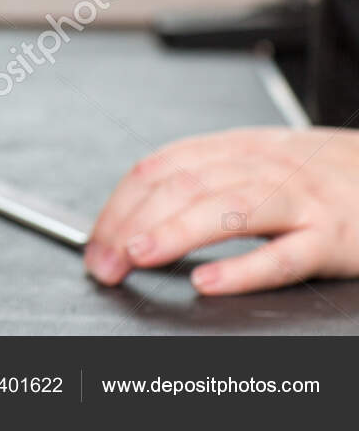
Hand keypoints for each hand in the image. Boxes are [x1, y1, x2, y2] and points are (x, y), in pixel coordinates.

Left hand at [84, 128, 358, 294]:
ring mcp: (300, 201)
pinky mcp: (333, 238)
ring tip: (139, 256)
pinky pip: (283, 255)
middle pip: (184, 186)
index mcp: (236, 148)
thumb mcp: (260, 161)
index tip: (96, 242)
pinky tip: (209, 282)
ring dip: (175, 233)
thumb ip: (205, 177)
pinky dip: (242, 269)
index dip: (120, 205)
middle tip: (107, 262)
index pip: (160, 168)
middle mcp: (263, 167)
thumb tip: (134, 215)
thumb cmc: (323, 175)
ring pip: (226, 211)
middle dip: (134, 224)